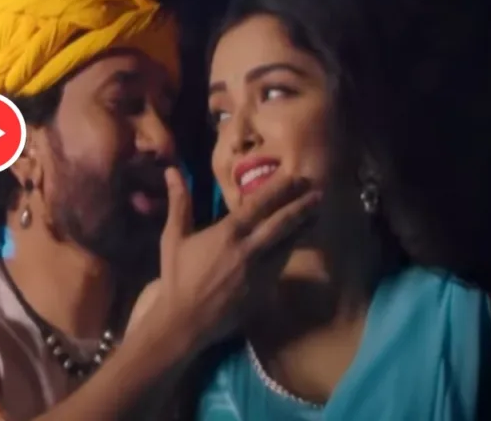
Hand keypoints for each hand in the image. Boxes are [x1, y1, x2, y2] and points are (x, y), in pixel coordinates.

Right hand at [126, 167, 319, 351]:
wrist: (185, 320)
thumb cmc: (177, 277)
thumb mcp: (173, 237)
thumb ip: (179, 203)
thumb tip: (172, 171)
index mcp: (227, 233)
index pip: (258, 205)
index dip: (279, 189)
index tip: (294, 176)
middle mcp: (249, 249)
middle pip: (282, 223)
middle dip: (301, 205)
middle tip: (318, 191)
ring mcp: (260, 271)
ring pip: (288, 244)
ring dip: (303, 227)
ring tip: (317, 213)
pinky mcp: (265, 290)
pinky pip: (282, 265)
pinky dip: (291, 250)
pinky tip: (296, 242)